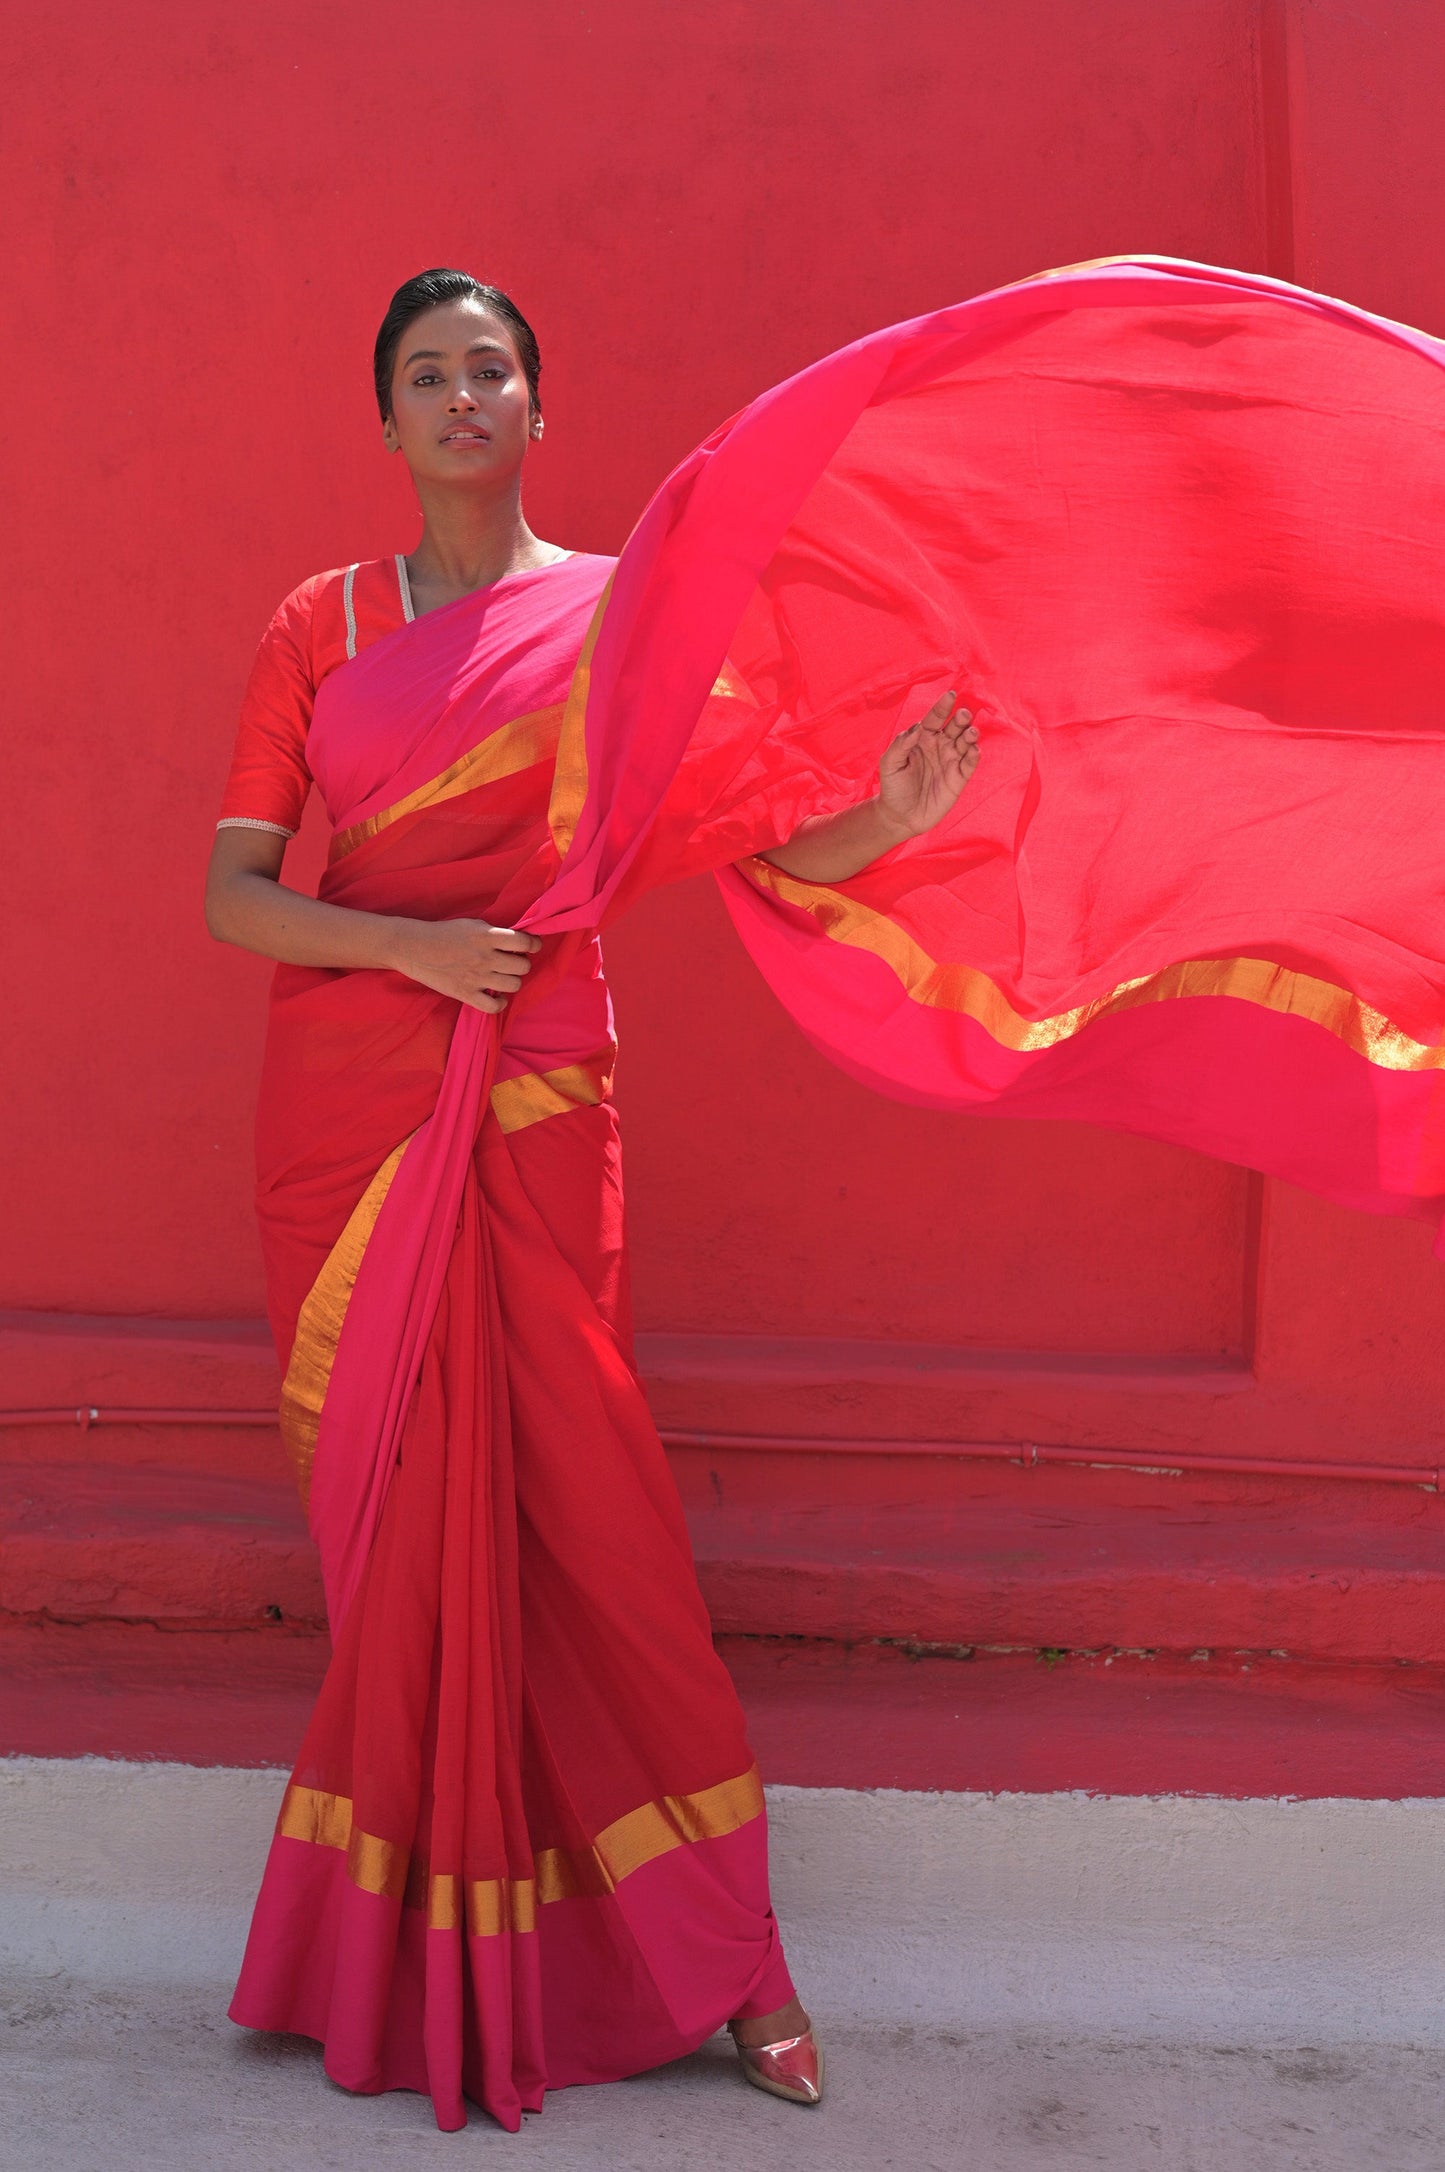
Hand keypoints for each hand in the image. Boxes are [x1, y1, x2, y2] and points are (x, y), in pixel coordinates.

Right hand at [390, 917, 541, 1012]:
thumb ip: (495, 933)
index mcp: (486, 936)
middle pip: (523, 966)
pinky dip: (500, 1003)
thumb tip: (518, 941)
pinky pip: (494, 1007)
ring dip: (512, 981)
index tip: (532, 945)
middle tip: (512, 961)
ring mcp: (476, 977)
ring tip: (503, 977)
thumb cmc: (444, 933)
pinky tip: (496, 996)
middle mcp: (485, 957)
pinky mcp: (466, 994)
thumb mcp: (472, 925)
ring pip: (514, 985)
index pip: (524, 942)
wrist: (414, 947)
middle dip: (521, 963)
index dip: (534, 944)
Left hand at [875, 690, 979, 840]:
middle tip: (964, 714)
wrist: (899, 816)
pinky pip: (969, 764)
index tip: (950, 695)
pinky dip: (973, 756)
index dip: (942, 707)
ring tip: (971, 732)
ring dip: (970, 735)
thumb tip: (917, 728)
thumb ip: (901, 744)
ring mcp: (950, 761)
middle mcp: (939, 746)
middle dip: (960, 719)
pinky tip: (973, 750)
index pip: (934, 718)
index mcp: (922, 739)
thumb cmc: (893, 787)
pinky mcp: (958, 779)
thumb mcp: (889, 764)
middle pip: (954, 727)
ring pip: (965, 743)